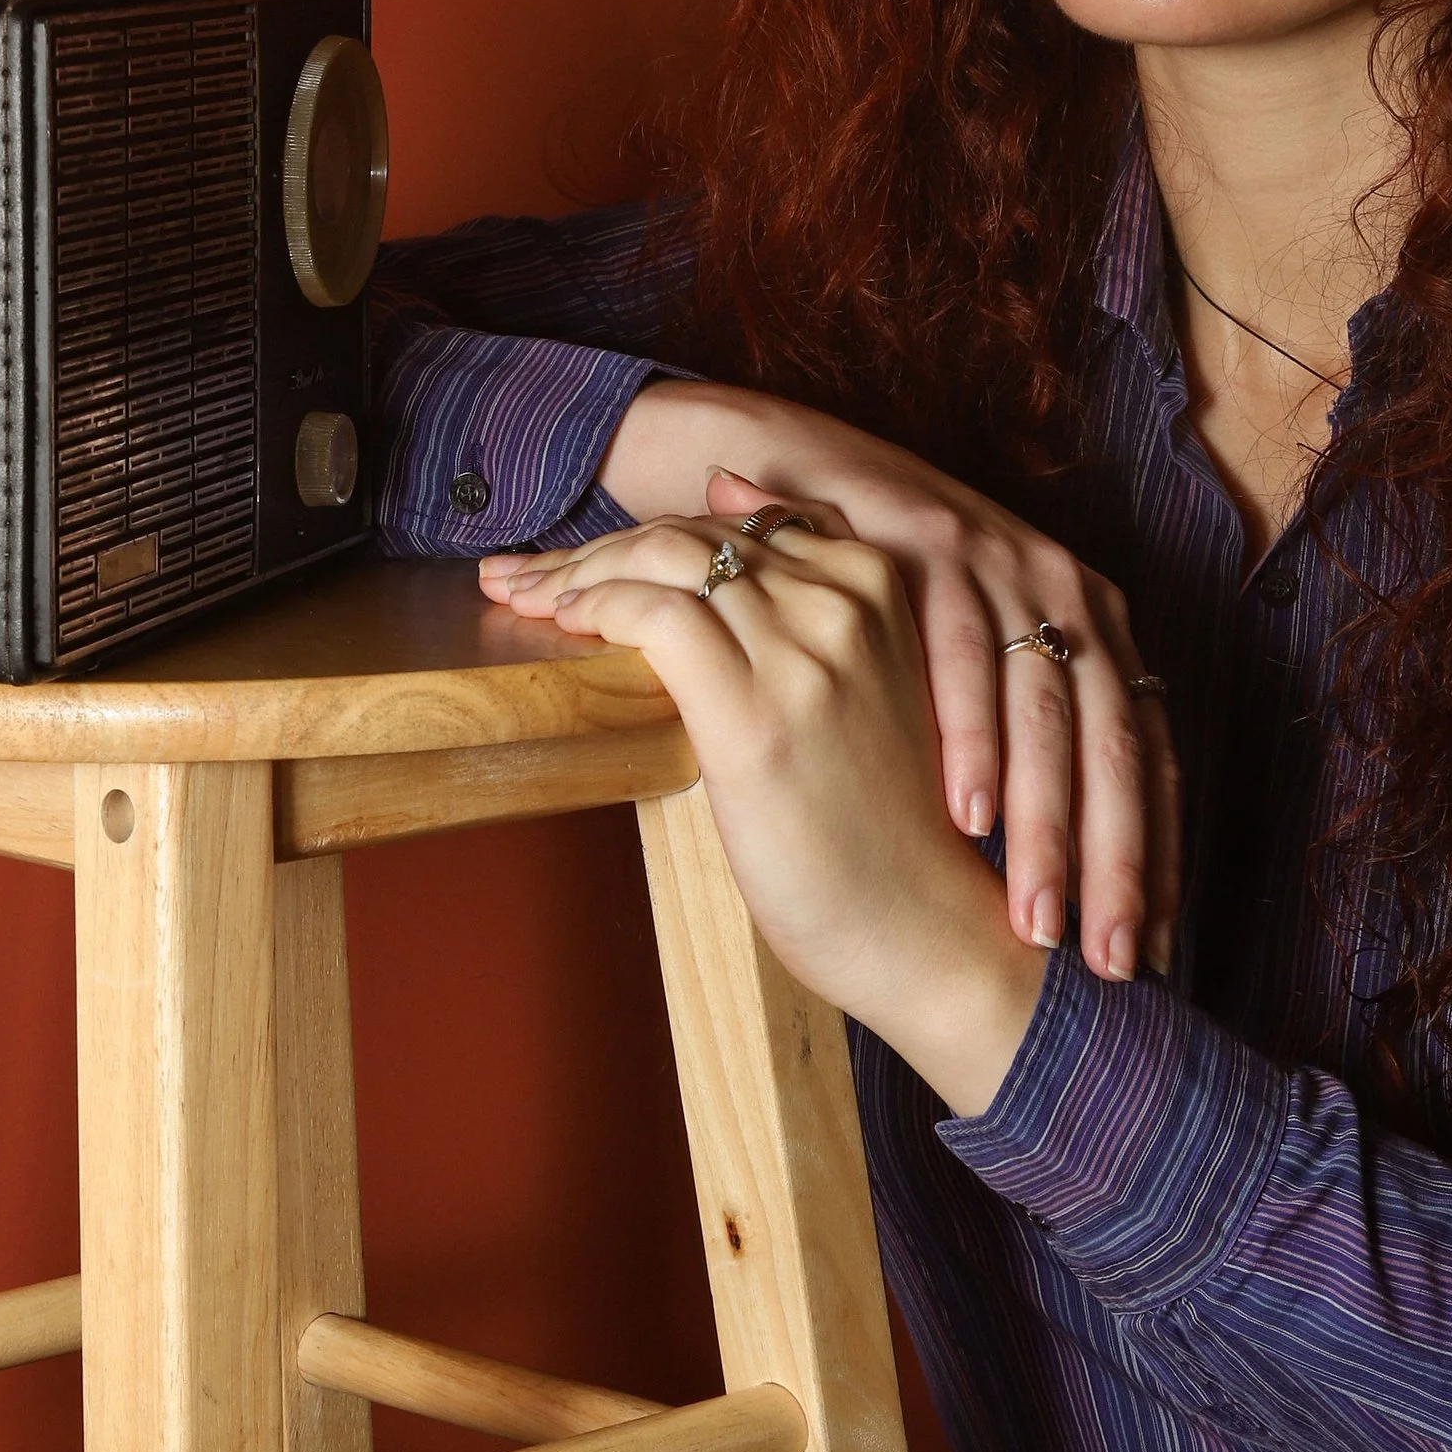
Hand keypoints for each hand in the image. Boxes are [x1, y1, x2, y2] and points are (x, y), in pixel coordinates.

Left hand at [476, 377, 1178, 980]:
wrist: (930, 929)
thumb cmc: (887, 826)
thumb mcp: (867, 691)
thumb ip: (810, 617)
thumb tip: (728, 547)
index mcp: (881, 581)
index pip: (734, 522)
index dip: (644, 535)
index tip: (574, 560)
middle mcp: (846, 598)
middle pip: (690, 535)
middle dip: (593, 549)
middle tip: (520, 578)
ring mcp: (807, 652)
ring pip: (665, 561)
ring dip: (576, 574)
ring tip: (520, 600)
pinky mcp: (758, 715)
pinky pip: (658, 617)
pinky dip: (596, 607)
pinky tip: (562, 627)